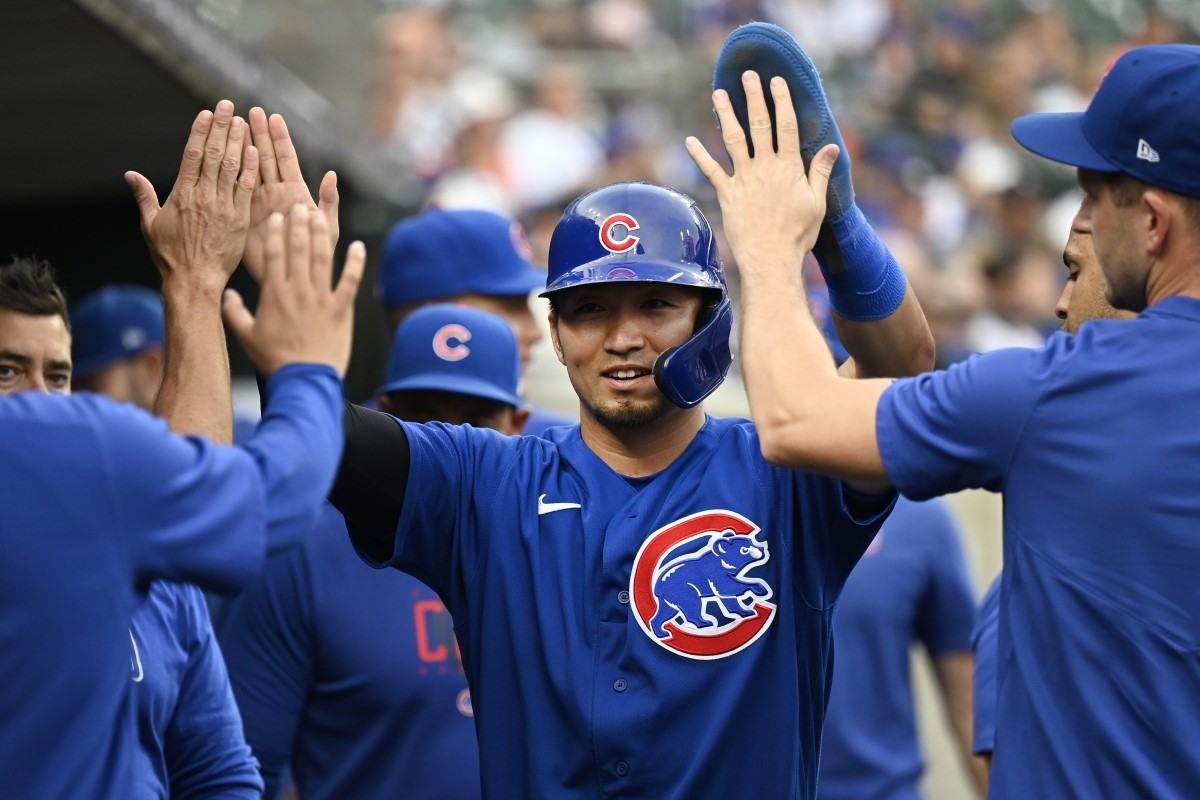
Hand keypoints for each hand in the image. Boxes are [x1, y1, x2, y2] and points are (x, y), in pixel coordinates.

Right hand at [126, 100, 257, 291]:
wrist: (194, 280)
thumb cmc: (170, 255)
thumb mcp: (151, 225)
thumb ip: (144, 196)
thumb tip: (130, 175)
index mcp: (182, 194)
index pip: (192, 154)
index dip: (200, 131)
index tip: (207, 113)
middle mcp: (203, 196)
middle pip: (213, 154)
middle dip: (221, 127)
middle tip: (228, 106)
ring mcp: (223, 207)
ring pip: (231, 167)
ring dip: (237, 141)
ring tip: (242, 121)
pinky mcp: (239, 219)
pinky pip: (245, 189)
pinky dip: (249, 169)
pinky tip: (254, 150)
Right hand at [223, 205, 363, 376]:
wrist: (304, 380)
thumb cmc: (275, 360)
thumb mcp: (246, 336)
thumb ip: (233, 313)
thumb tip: (225, 294)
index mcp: (274, 294)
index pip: (272, 255)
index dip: (274, 233)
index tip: (275, 216)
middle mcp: (298, 291)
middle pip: (298, 250)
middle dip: (298, 225)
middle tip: (298, 205)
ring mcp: (321, 299)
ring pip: (322, 259)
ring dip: (321, 235)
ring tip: (320, 215)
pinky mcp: (341, 310)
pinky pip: (350, 282)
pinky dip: (355, 264)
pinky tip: (358, 246)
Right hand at [243, 107, 338, 282]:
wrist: (294, 279)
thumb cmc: (315, 255)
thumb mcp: (326, 230)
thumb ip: (329, 203)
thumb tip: (330, 175)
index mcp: (296, 193)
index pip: (286, 160)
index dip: (280, 138)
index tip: (273, 117)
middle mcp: (276, 194)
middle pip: (267, 158)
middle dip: (259, 134)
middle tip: (251, 111)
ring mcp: (259, 203)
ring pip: (251, 169)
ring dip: (245, 146)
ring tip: (236, 123)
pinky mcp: (246, 215)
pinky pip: (238, 191)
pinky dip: (233, 172)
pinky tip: (226, 154)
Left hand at [685, 72, 837, 273]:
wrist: (770, 259)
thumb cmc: (797, 234)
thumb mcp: (817, 203)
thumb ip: (820, 173)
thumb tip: (831, 147)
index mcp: (788, 167)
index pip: (786, 126)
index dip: (781, 101)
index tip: (777, 81)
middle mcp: (764, 167)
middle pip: (758, 125)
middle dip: (753, 98)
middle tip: (748, 76)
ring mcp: (743, 179)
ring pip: (732, 140)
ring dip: (725, 115)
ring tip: (718, 94)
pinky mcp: (727, 194)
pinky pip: (711, 171)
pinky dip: (700, 156)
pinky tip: (690, 141)